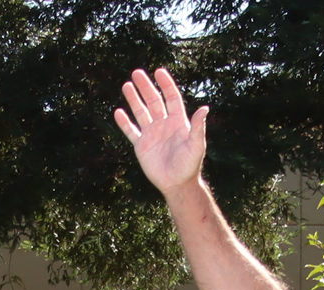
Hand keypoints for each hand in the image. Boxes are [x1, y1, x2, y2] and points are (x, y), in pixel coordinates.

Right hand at [115, 67, 209, 193]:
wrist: (177, 184)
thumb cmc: (190, 165)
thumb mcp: (197, 145)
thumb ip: (199, 127)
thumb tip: (204, 108)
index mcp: (178, 121)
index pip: (171, 97)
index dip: (165, 84)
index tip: (158, 71)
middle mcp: (164, 124)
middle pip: (154, 101)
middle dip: (146, 87)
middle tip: (137, 73)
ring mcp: (152, 134)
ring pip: (141, 112)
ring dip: (134, 99)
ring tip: (126, 85)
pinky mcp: (141, 146)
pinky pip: (131, 131)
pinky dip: (124, 122)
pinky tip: (118, 112)